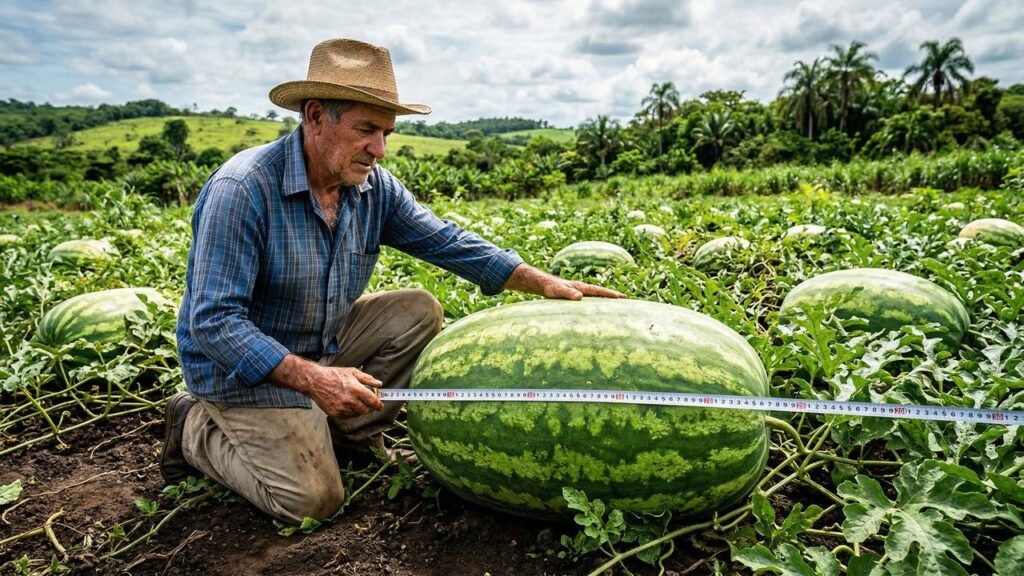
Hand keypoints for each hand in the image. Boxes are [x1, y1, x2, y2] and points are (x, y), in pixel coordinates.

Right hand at [270, 355, 382, 417]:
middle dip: (368, 407)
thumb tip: (379, 384)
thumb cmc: (334, 375)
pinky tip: (346, 404)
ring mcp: (342, 408)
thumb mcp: (352, 372)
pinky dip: (349, 412)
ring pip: (357, 414)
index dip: (378, 405)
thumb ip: (367, 379)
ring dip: (358, 409)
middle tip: (366, 402)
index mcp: (356, 389)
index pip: (373, 401)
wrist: (315, 381)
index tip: (380, 405)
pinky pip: (347, 416)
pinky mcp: (335, 414)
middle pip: (366, 410)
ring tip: (354, 401)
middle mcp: (350, 401)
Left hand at [503, 263, 625, 299]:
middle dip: (613, 298)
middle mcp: (583, 290)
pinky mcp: (575, 299)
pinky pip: (589, 303)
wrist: (542, 284)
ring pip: (596, 298)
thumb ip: (567, 293)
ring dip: (606, 303)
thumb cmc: (549, 288)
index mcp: (581, 288)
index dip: (611, 295)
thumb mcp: (557, 291)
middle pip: (601, 294)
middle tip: (627, 302)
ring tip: (617, 309)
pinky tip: (597, 313)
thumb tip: (580, 298)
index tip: (623, 297)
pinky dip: (596, 306)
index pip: (600, 291)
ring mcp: (579, 294)